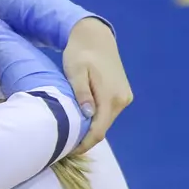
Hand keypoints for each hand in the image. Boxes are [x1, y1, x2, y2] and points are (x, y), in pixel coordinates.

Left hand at [61, 17, 131, 151]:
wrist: (95, 37)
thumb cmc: (80, 53)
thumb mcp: (76, 72)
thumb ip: (82, 93)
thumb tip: (88, 115)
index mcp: (112, 97)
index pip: (98, 131)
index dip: (84, 144)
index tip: (67, 151)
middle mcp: (122, 100)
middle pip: (103, 129)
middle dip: (85, 139)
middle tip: (64, 145)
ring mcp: (124, 97)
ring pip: (105, 122)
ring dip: (90, 129)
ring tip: (70, 133)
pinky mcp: (122, 94)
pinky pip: (108, 113)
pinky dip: (96, 120)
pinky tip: (81, 120)